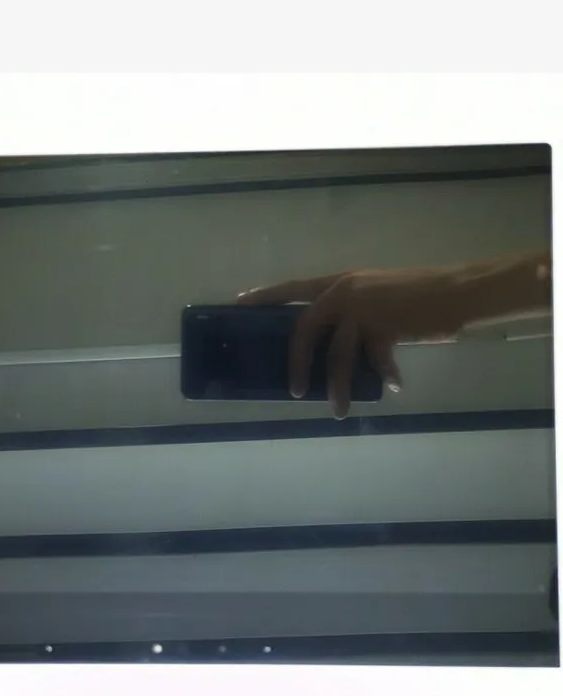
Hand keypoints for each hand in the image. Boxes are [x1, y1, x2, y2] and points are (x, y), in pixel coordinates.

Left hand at [237, 267, 463, 418]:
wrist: (458, 290)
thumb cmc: (417, 295)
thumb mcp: (375, 294)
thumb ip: (350, 313)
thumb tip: (331, 345)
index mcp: (339, 283)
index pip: (293, 287)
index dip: (265, 295)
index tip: (238, 303)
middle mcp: (345, 292)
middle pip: (305, 328)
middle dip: (297, 362)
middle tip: (295, 391)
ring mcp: (364, 308)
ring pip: (338, 356)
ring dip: (337, 387)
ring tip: (338, 411)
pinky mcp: (386, 325)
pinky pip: (376, 361)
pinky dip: (384, 376)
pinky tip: (393, 387)